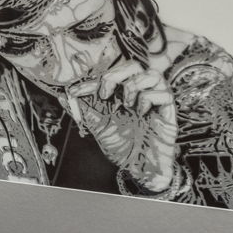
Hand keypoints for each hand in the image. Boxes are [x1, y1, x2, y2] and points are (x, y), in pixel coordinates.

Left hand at [62, 60, 178, 192]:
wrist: (138, 167)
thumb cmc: (121, 146)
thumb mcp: (97, 126)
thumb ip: (83, 109)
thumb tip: (65, 96)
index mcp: (122, 94)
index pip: (110, 75)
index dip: (92, 80)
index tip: (76, 91)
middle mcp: (139, 94)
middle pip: (134, 65)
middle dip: (116, 74)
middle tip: (105, 94)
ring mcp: (154, 101)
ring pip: (153, 74)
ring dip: (135, 85)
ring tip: (127, 104)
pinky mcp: (168, 111)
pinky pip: (164, 93)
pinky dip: (150, 99)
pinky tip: (141, 112)